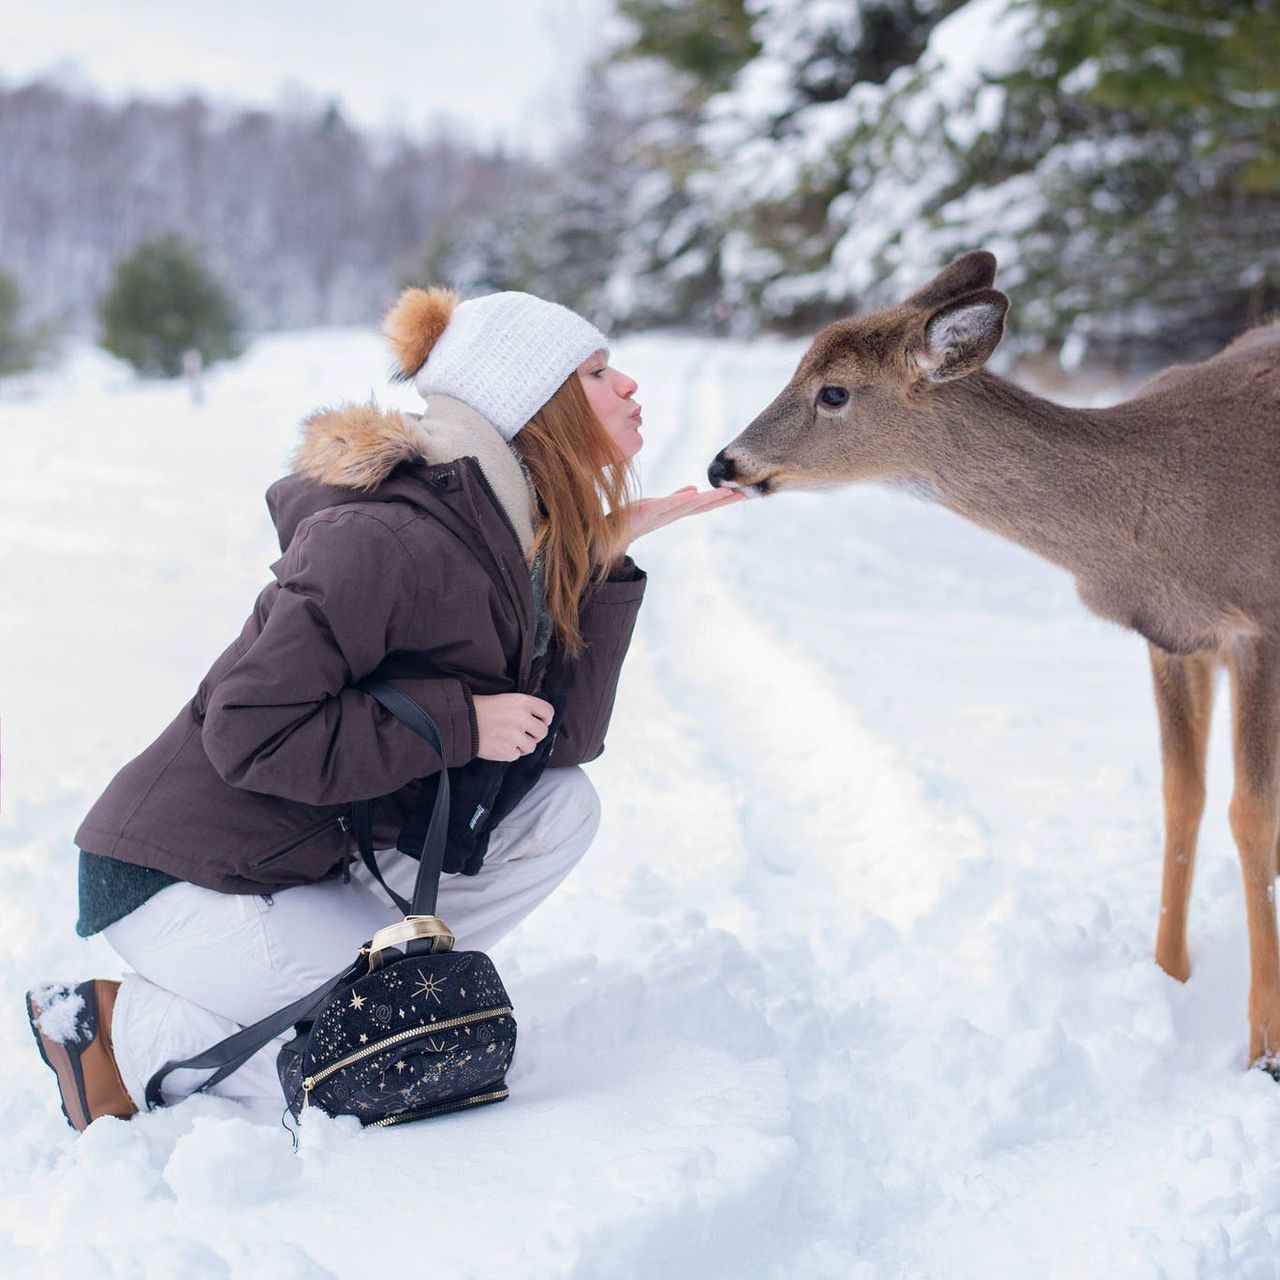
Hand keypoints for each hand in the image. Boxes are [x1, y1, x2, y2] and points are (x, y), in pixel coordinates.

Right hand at [473, 693, 553, 760]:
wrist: (462, 722)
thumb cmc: (483, 709)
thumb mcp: (507, 699)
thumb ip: (525, 708)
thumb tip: (541, 720)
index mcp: (523, 702)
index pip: (548, 712)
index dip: (546, 719)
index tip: (540, 722)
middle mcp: (522, 718)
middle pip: (543, 732)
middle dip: (535, 735)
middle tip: (523, 733)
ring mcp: (515, 736)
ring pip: (531, 746)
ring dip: (522, 745)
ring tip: (508, 738)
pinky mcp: (507, 751)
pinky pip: (517, 755)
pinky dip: (509, 752)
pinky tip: (500, 744)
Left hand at [607, 485, 744, 560]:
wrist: (612, 531)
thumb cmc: (634, 517)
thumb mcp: (658, 504)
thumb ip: (677, 498)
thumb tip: (694, 489)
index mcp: (676, 511)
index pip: (703, 504)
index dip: (722, 499)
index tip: (741, 493)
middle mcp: (673, 514)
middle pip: (703, 506)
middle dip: (723, 500)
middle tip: (744, 494)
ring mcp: (662, 513)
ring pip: (690, 505)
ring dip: (709, 499)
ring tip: (727, 492)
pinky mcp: (649, 510)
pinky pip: (668, 504)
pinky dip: (682, 499)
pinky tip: (695, 493)